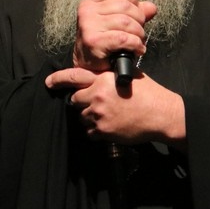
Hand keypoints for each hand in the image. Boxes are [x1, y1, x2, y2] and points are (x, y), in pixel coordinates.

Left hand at [45, 68, 184, 146]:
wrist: (160, 114)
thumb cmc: (148, 93)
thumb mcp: (127, 76)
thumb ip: (108, 77)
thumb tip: (97, 79)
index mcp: (102, 79)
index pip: (73, 77)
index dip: (58, 80)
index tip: (49, 82)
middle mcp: (97, 95)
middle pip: (75, 100)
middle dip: (82, 102)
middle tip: (95, 104)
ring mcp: (99, 114)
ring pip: (81, 117)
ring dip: (89, 117)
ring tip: (106, 115)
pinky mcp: (103, 130)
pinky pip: (89, 132)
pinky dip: (95, 130)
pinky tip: (109, 126)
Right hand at [73, 0, 156, 71]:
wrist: (89, 69)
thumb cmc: (103, 45)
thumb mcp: (117, 23)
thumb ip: (134, 12)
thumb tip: (151, 7)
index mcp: (90, 3)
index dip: (132, 0)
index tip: (136, 14)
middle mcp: (87, 11)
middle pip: (125, 6)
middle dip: (139, 20)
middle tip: (139, 32)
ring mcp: (89, 26)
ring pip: (126, 22)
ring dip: (138, 34)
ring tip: (138, 42)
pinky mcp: (94, 41)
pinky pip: (123, 38)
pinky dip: (135, 44)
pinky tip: (137, 50)